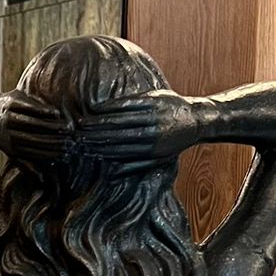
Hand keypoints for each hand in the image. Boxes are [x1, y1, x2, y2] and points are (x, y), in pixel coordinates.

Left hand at [0, 91, 73, 163]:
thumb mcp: (11, 151)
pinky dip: (44, 111)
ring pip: (36, 123)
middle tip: (73, 140)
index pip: (38, 153)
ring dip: (54, 126)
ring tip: (68, 128)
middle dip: (58, 140)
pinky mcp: (11, 102)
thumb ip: (26, 164)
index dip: (54, 154)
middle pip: (39, 138)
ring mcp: (10, 117)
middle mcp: (10, 133)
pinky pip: (30, 108)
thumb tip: (43, 179)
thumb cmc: (2, 135)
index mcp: (13, 147)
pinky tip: (56, 114)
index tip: (68, 153)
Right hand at [76, 91, 213, 166]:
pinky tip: (99, 107)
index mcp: (153, 149)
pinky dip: (113, 106)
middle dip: (96, 135)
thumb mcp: (159, 159)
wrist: (198, 120)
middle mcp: (153, 133)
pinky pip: (131, 103)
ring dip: (101, 120)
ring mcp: (155, 115)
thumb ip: (136, 166)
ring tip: (84, 122)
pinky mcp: (156, 100)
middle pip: (118, 134)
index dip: (101, 150)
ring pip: (122, 118)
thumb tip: (111, 175)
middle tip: (78, 135)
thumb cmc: (174, 142)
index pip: (121, 150)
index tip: (84, 150)